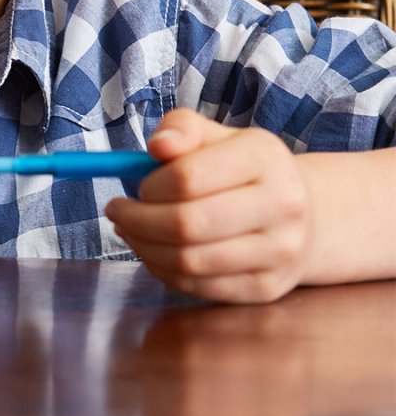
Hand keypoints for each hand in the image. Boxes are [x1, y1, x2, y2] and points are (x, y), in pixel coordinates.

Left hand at [104, 109, 312, 302]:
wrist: (299, 211)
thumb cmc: (241, 167)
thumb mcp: (214, 134)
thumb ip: (181, 128)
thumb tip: (158, 145)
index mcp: (264, 158)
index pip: (188, 177)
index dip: (150, 186)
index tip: (135, 186)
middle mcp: (282, 206)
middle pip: (187, 224)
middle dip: (138, 220)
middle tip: (116, 212)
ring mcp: (279, 252)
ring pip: (190, 261)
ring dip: (145, 248)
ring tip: (129, 231)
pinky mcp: (268, 287)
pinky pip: (201, 287)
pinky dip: (165, 271)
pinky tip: (154, 252)